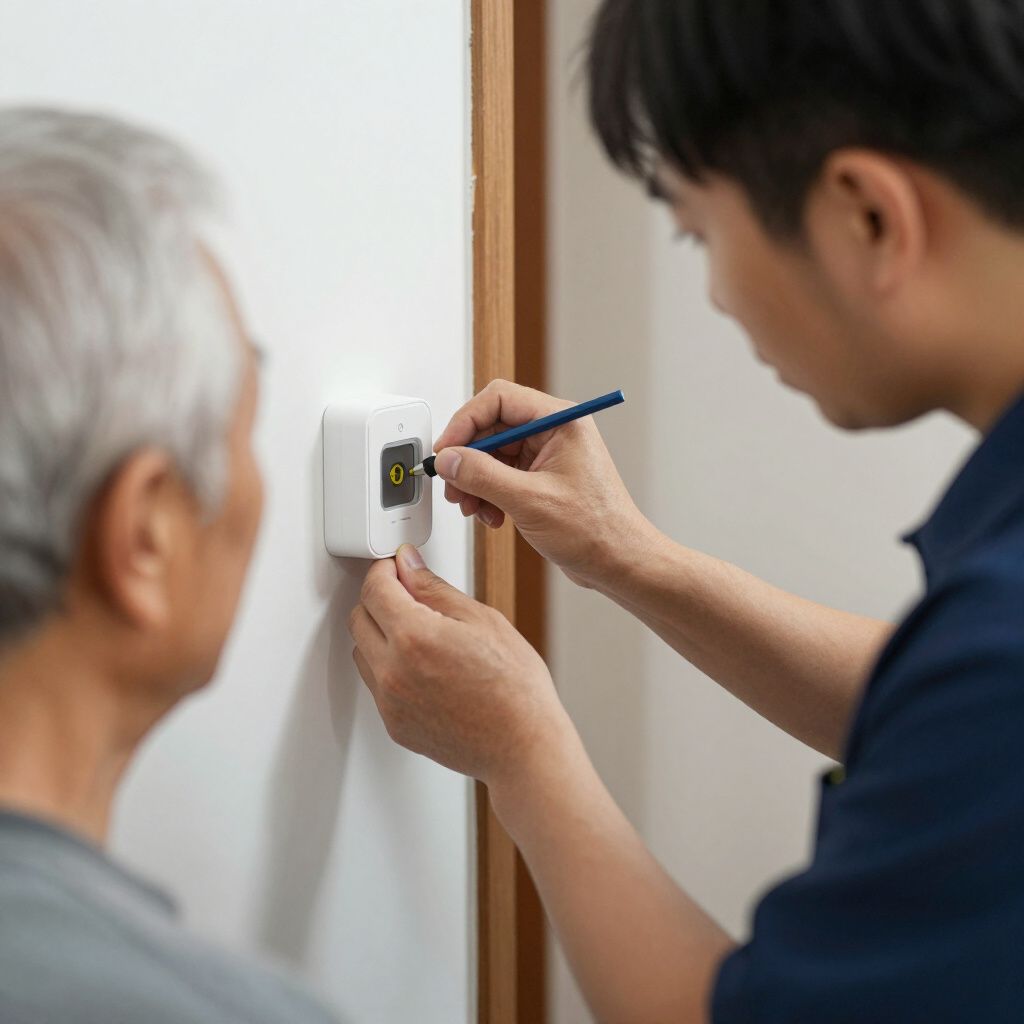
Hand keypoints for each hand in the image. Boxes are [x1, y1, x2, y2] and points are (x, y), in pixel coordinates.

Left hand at [348, 544, 572, 785]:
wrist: (523, 746)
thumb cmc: (515, 687)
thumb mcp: (482, 620)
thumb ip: (434, 589)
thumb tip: (407, 565)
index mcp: (415, 637)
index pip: (374, 589)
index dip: (383, 571)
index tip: (395, 568)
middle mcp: (393, 671)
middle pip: (359, 618)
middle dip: (379, 600)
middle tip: (410, 597)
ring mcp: (390, 703)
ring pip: (362, 652)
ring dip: (380, 635)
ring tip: (422, 635)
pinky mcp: (394, 725)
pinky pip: (376, 685)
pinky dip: (390, 668)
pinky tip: (425, 667)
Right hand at [433, 379, 648, 588]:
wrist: (618, 561)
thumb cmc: (596, 529)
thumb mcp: (529, 500)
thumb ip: (482, 476)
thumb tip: (449, 460)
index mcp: (560, 421)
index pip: (499, 399)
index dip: (465, 422)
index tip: (446, 450)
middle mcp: (553, 432)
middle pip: (491, 427)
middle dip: (468, 459)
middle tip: (454, 484)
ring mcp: (547, 455)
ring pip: (493, 454)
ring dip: (475, 480)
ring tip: (471, 506)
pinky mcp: (541, 478)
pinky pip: (501, 475)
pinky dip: (488, 494)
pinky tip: (491, 515)